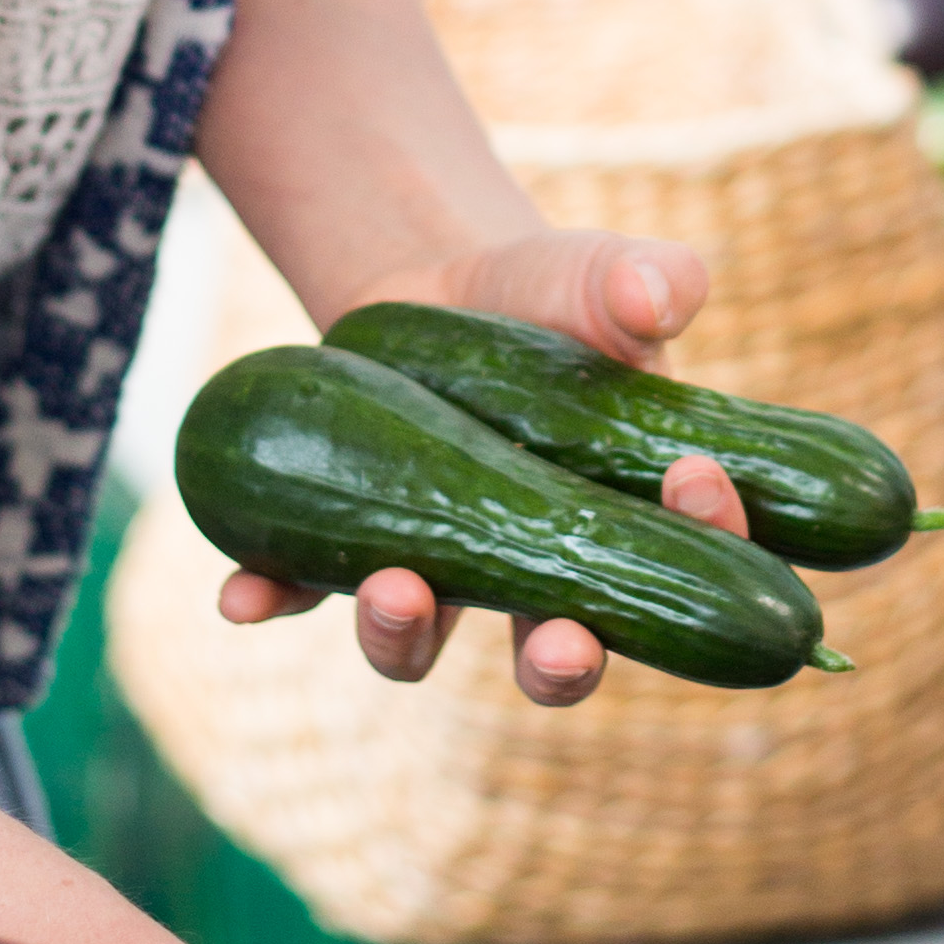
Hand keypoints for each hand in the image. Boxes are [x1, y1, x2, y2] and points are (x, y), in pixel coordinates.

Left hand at [215, 230, 718, 705]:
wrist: (441, 285)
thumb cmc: (552, 296)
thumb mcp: (601, 276)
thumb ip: (645, 280)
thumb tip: (656, 301)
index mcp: (618, 523)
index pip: (680, 564)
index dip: (702, 550)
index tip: (696, 485)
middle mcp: (530, 574)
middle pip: (556, 657)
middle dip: (560, 667)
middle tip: (560, 646)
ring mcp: (435, 565)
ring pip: (419, 642)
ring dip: (402, 637)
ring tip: (395, 588)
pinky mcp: (348, 540)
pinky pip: (303, 589)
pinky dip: (272, 597)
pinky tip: (241, 595)